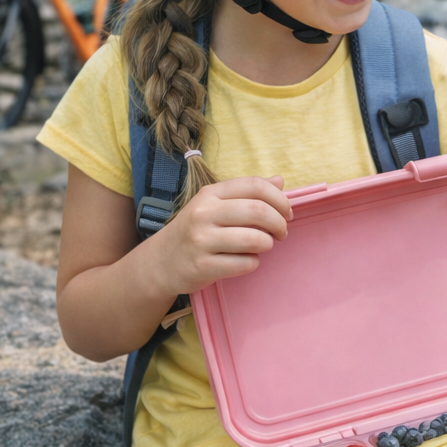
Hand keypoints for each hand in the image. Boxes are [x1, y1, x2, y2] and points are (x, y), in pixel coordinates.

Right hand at [142, 175, 292, 298]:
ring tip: (263, 246)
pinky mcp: (202, 266)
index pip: (254, 185)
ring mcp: (201, 240)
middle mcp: (204, 213)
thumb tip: (279, 180)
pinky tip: (245, 261)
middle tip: (281, 233)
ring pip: (255, 239)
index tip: (287, 212)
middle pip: (259, 210)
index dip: (279, 199)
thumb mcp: (214, 205)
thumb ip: (246, 193)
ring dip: (267, 244)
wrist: (159, 263)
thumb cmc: (195, 231)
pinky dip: (253, 263)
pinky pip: (245, 264)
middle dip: (279, 223)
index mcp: (210, 193)